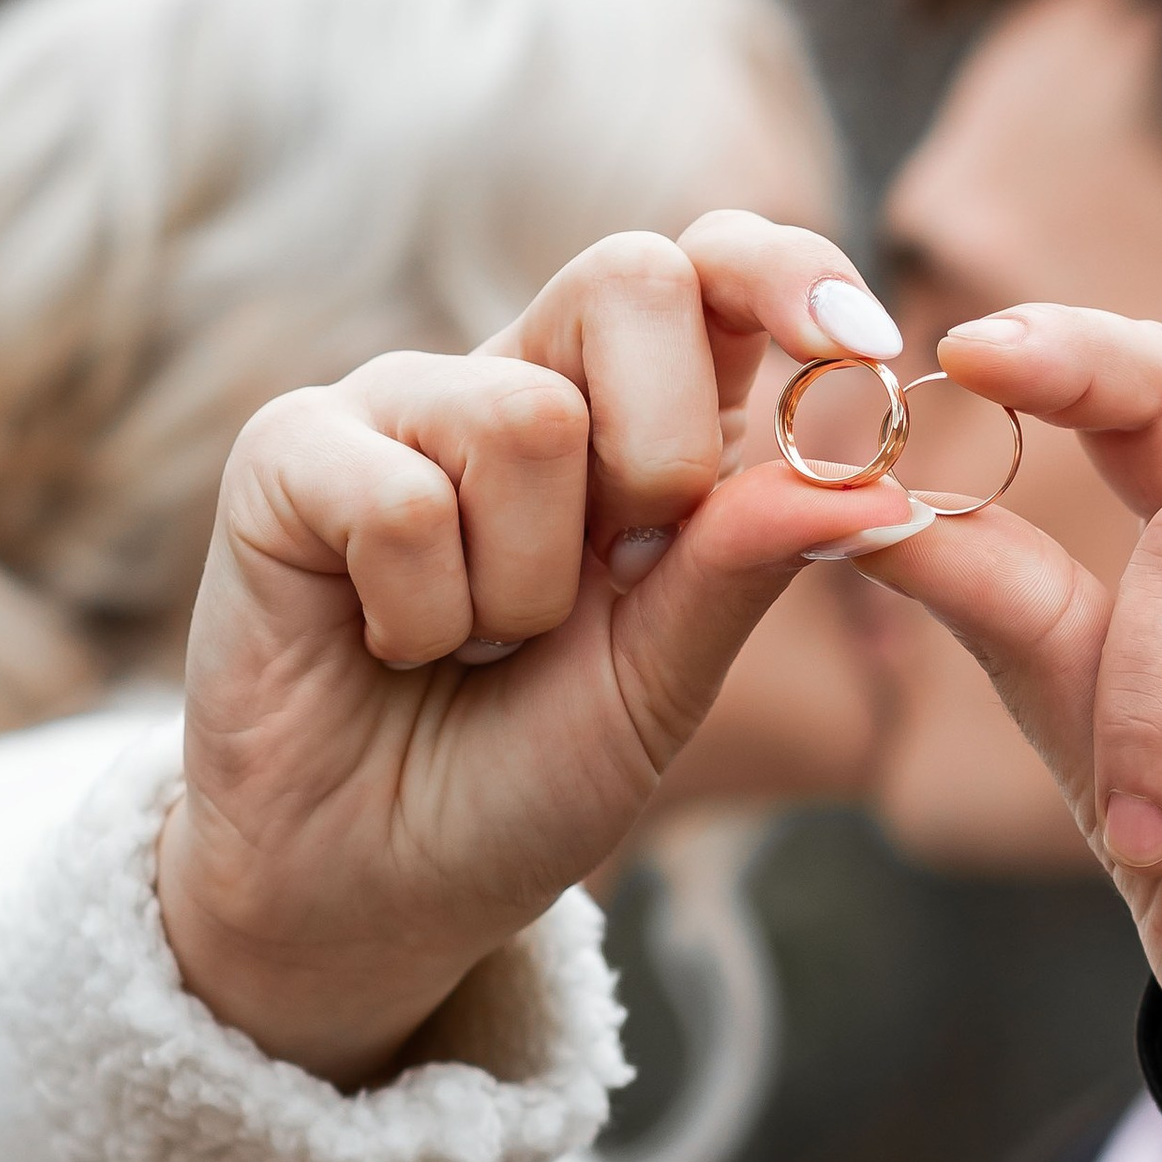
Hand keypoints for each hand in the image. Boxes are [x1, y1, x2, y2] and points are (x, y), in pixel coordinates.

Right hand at [157, 220, 912, 1083]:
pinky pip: (402, 499)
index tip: (858, 347)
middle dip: (661, 450)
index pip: (712, 267)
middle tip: (613, 571)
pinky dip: (421, 614)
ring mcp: (398, 406)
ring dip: (525, 584)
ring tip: (476, 645)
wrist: (371, 893)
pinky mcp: (288, 452)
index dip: (787, 274)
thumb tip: (873, 481)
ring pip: (529, 417)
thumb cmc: (515, 782)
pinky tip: (388, 645)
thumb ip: (742, 569)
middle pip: (633, 279)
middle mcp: (516, 383)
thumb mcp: (660, 685)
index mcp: (628, 418)